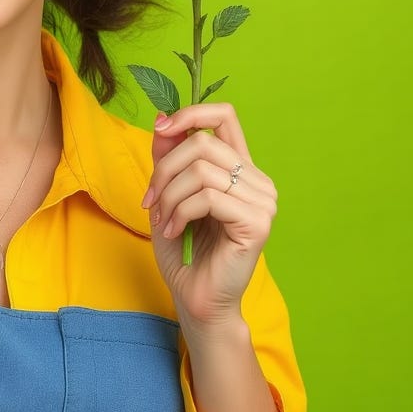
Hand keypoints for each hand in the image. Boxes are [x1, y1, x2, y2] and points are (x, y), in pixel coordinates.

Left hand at [143, 103, 276, 329]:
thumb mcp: (168, 192)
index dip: (190, 113)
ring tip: (162, 219)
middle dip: (164, 169)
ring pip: (200, 170)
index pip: (224, 116)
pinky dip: (180, 212)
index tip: (161, 129)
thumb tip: (162, 118)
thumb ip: (168, 156)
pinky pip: (207, 197)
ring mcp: (262, 201)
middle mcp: (257, 180)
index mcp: (240, 168)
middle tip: (151, 200)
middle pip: (202, 142)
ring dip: (169, 195)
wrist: (197, 297)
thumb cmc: (184, 248)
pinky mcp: (257, 222)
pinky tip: (175, 230)